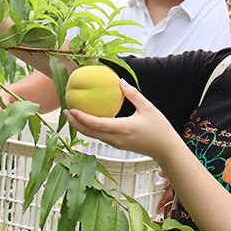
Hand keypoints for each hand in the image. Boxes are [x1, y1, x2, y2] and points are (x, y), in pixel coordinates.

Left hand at [62, 79, 181, 162]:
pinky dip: (91, 129)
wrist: (165, 149)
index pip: (97, 124)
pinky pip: (100, 137)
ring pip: (93, 136)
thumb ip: (133, 94)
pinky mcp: (118, 145)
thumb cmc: (159, 128)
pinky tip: (88, 120)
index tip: (71, 108)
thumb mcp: (148, 107)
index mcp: (123, 128)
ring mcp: (116, 144)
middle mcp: (116, 138)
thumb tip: (120, 81)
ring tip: (72, 115)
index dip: (82, 117)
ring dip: (81, 127)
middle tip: (65, 110)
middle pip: (90, 133)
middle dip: (75, 123)